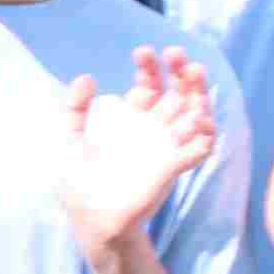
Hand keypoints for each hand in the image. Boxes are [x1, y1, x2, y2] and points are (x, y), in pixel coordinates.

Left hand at [61, 44, 224, 252]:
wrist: (90, 221)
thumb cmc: (81, 185)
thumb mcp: (70, 141)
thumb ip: (75, 109)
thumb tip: (88, 77)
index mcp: (131, 122)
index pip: (148, 87)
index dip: (149, 68)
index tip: (141, 52)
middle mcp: (153, 131)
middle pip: (176, 94)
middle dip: (180, 72)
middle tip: (176, 53)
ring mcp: (166, 148)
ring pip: (195, 114)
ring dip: (199, 92)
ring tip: (194, 71)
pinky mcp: (173, 168)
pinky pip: (200, 147)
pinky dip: (204, 131)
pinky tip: (197, 114)